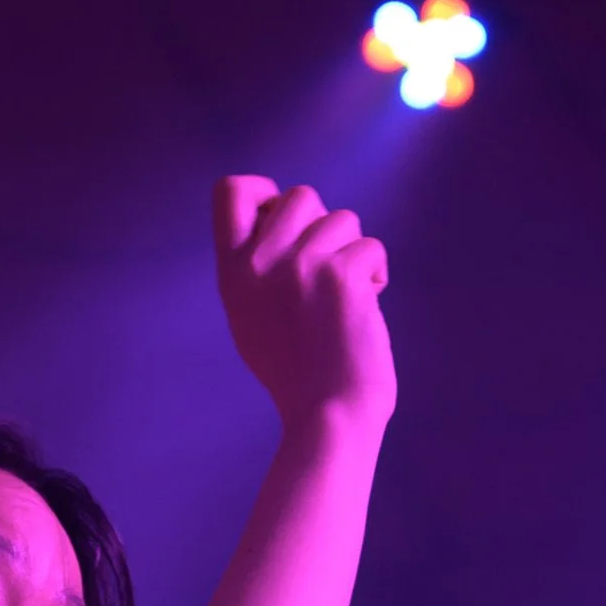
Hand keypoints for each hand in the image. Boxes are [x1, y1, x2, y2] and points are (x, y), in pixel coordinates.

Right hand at [215, 178, 394, 432]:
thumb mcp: (251, 319)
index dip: (264, 192)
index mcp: (233, 274)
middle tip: (326, 273)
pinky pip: (370, 247)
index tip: (282, 220)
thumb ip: (257, 269)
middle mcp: (261, 264)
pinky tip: (365, 308)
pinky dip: (375, 274)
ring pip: (342, 219)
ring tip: (344, 300)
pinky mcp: (342, 274)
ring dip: (352, 253)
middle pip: (301, 196)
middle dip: (323, 225)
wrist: (327, 415)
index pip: (229, 190)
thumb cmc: (297, 375)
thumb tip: (279, 216)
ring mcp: (300, 266)